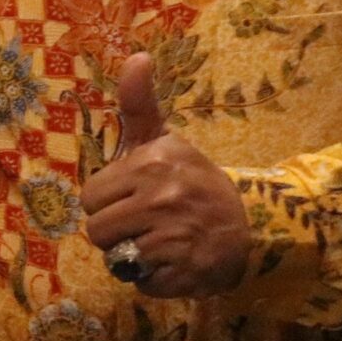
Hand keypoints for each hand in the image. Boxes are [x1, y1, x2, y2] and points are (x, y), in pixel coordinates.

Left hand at [83, 53, 252, 298]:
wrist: (251, 224)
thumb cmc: (189, 180)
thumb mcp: (162, 140)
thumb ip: (139, 104)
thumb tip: (138, 56)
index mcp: (152, 164)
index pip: (89, 197)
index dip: (106, 201)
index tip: (133, 196)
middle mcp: (165, 198)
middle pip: (97, 231)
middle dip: (115, 230)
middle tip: (146, 222)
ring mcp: (179, 237)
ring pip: (117, 258)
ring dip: (132, 256)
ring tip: (161, 240)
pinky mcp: (190, 272)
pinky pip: (143, 284)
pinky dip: (154, 279)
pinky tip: (176, 262)